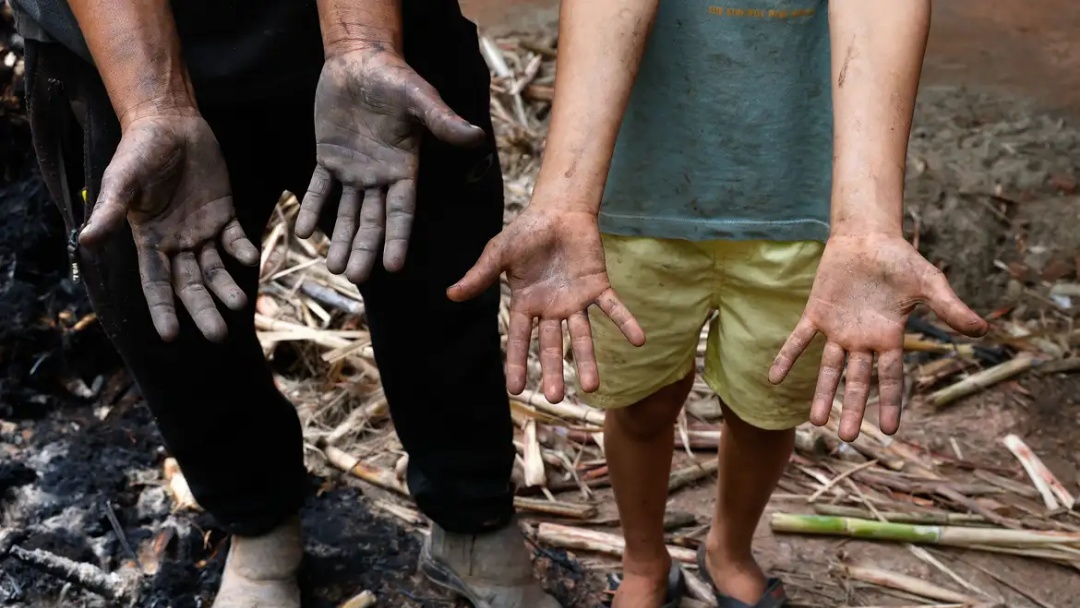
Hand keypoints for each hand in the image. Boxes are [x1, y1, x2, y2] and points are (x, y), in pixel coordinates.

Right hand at [78, 114, 258, 342]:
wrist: (170, 123)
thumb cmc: (139, 150)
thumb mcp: (122, 180)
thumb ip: (110, 212)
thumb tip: (86, 242)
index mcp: (149, 241)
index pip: (156, 283)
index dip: (163, 309)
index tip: (171, 336)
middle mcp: (176, 243)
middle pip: (191, 284)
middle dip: (203, 309)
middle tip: (218, 335)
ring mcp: (202, 231)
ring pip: (216, 269)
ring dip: (226, 287)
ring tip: (239, 304)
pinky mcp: (224, 215)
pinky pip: (236, 239)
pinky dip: (244, 250)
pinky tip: (250, 258)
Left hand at [295, 46, 485, 283]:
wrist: (360, 60)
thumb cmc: (395, 78)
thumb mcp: (420, 98)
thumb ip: (443, 122)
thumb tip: (477, 136)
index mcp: (403, 168)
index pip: (401, 212)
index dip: (397, 239)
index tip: (393, 267)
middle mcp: (380, 176)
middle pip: (372, 221)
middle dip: (364, 249)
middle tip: (354, 278)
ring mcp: (353, 169)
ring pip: (346, 213)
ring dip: (340, 239)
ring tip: (333, 267)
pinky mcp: (328, 157)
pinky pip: (318, 189)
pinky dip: (312, 209)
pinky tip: (304, 232)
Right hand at [447, 207, 644, 402]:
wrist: (557, 211)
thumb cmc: (526, 233)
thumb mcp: (498, 254)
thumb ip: (480, 276)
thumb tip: (451, 295)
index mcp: (526, 305)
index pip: (521, 340)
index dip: (517, 364)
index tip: (515, 390)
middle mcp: (551, 310)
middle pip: (553, 346)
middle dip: (554, 371)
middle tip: (555, 398)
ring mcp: (576, 301)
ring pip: (583, 336)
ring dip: (588, 360)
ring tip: (593, 387)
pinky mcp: (597, 287)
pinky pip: (613, 308)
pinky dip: (625, 323)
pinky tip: (639, 340)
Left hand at [769, 234, 987, 440]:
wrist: (868, 238)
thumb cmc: (900, 261)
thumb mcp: (930, 284)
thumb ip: (950, 308)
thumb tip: (983, 330)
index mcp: (889, 338)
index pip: (890, 378)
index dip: (889, 402)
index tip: (889, 431)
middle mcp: (862, 340)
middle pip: (857, 381)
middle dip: (853, 408)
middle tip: (847, 437)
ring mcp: (838, 330)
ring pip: (828, 368)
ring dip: (822, 393)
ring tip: (816, 422)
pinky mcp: (816, 314)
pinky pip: (799, 340)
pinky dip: (787, 357)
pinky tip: (774, 378)